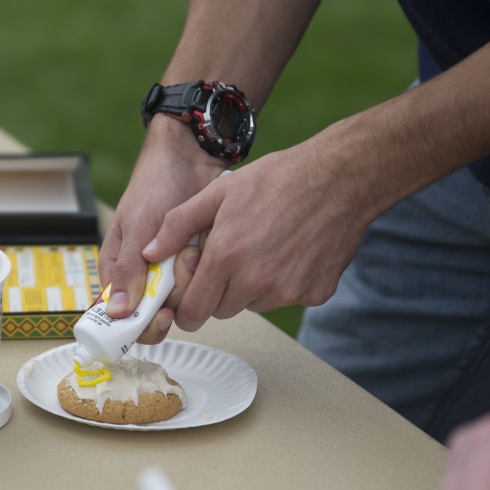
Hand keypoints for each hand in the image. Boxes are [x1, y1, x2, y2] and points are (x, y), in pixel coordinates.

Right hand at [99, 117, 226, 342]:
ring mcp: (168, 271)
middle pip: (155, 314)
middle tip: (183, 272)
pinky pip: (200, 284)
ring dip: (191, 281)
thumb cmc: (153, 186)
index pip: (122, 317)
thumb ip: (128, 270)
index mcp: (117, 271)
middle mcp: (142, 276)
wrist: (189, 158)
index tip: (162, 315)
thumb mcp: (136, 227)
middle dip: (173, 298)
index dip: (141, 324)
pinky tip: (203, 249)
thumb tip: (116, 313)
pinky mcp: (192, 264)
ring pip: (180, 300)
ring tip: (193, 249)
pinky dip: (205, 272)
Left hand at [141, 136, 374, 331]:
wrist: (340, 178)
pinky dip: (284, 284)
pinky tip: (291, 252)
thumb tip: (149, 252)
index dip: (188, 307)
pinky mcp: (314, 293)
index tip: (191, 298)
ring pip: (253, 306)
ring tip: (263, 249)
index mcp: (226, 258)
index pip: (193, 311)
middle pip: (221, 311)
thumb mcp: (218, 193)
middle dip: (218, 293)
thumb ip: (177, 226)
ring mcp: (287, 291)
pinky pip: (286, 299)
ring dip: (251, 288)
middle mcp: (255, 281)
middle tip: (231, 260)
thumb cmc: (277, 180)